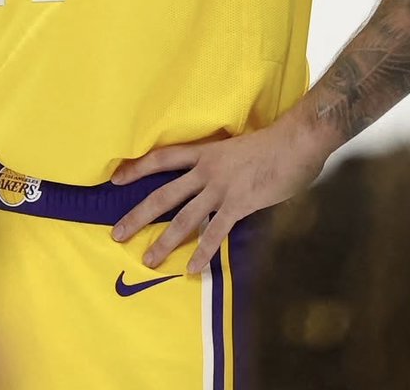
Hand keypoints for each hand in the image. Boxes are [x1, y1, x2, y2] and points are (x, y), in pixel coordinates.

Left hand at [109, 117, 329, 273]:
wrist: (294, 141)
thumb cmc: (271, 142)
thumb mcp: (234, 147)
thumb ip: (220, 162)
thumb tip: (212, 177)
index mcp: (203, 152)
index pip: (161, 158)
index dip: (137, 168)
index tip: (115, 178)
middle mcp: (205, 170)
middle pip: (163, 194)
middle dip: (138, 216)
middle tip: (117, 233)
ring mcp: (220, 188)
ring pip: (184, 218)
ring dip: (164, 242)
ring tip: (148, 260)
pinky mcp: (239, 204)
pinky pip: (215, 232)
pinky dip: (203, 252)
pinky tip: (193, 269)